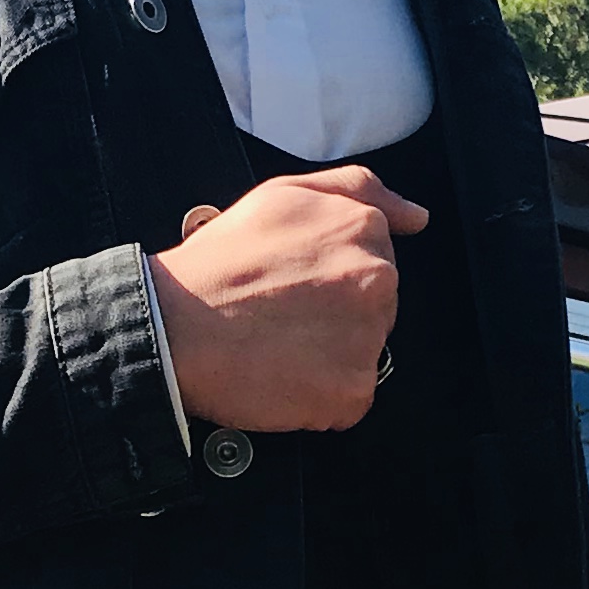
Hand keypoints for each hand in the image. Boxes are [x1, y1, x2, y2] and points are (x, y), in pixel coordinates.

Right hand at [150, 165, 427, 433]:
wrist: (172, 327)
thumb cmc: (218, 264)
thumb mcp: (282, 194)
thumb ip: (357, 189)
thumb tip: (416, 217)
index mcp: (362, 230)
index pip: (374, 261)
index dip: (328, 277)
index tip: (291, 285)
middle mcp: (376, 280)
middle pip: (375, 309)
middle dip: (334, 316)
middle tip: (278, 316)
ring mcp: (368, 337)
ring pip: (363, 353)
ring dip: (328, 356)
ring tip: (276, 345)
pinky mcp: (352, 389)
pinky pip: (350, 399)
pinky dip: (320, 397)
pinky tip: (281, 376)